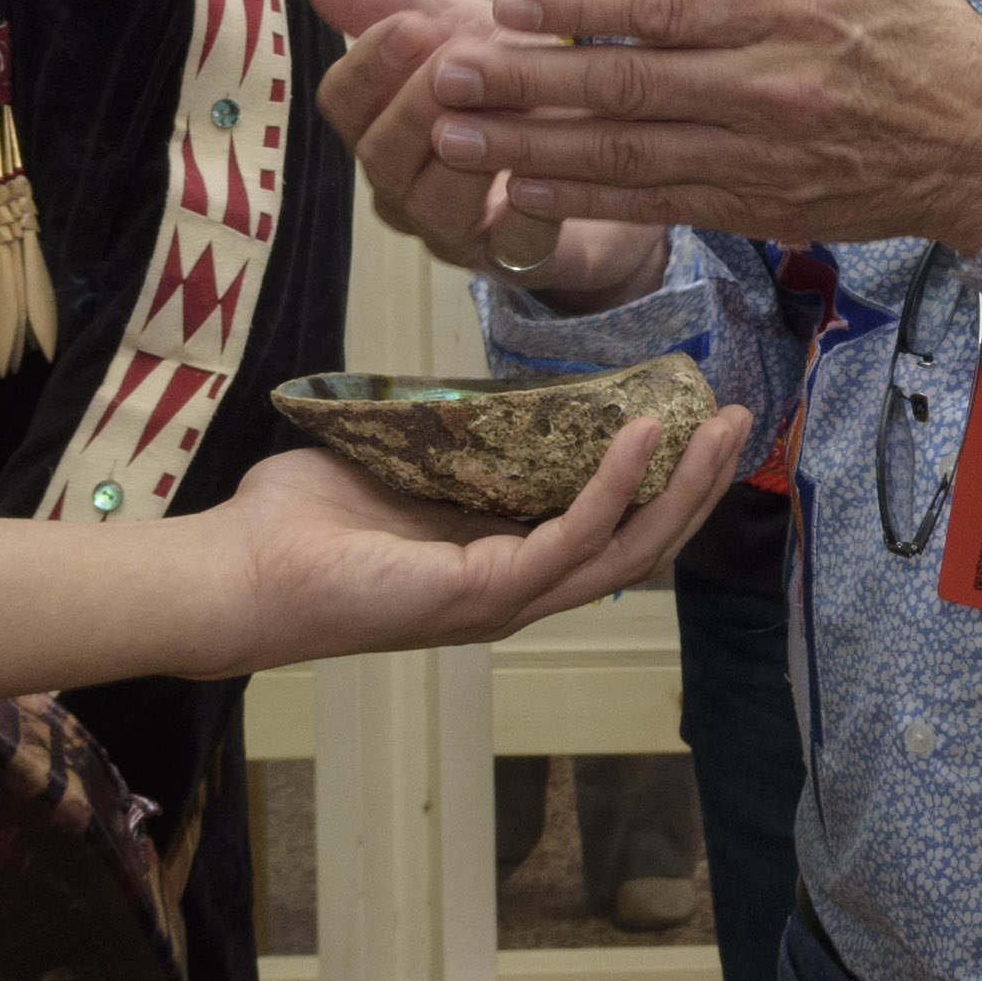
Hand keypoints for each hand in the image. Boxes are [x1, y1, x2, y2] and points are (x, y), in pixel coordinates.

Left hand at [182, 417, 754, 667]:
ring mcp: (507, 598)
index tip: (700, 415)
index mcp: (505, 559)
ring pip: (627, 551)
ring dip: (682, 487)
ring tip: (720, 425)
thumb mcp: (403, 459)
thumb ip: (457, 434)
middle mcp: (519, 588)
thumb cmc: (301, 523)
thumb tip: (487, 382)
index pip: (610, 528)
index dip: (666, 480)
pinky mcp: (484, 595)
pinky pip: (572, 537)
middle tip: (740, 417)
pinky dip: (613, 485)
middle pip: (642, 544)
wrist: (241, 571)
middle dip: (700, 483)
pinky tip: (640, 435)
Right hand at [308, 0, 669, 308]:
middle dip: (418, 104)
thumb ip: (397, 5)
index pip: (342, 103)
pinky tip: (544, 170)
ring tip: (510, 101)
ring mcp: (458, 232)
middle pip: (379, 156)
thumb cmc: (512, 94)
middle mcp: (404, 188)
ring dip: (470, 149)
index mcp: (381, 128)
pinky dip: (529, 210)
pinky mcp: (520, 260)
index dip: (369, 64)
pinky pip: (515, 246)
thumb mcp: (461, 35)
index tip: (412, 24)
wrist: (606, 154)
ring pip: (435, 205)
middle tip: (462, 61)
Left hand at [427, 0, 981, 255]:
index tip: (507, 3)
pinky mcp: (762, 207)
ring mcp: (761, 156)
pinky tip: (527, 189)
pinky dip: (589, 199)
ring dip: (534, 147)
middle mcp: (767, 87)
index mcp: (787, 10)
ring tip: (455, 140)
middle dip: (527, 83)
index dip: (578, 9)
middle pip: (627, 87)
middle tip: (447, 78)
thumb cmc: (923, 35)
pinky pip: (661, 203)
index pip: (663, 8)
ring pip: (629, 154)